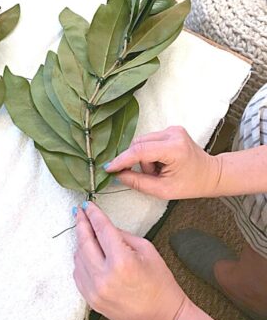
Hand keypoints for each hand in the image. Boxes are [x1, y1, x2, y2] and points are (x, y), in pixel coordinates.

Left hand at [73, 202, 186, 319]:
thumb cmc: (161, 285)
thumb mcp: (147, 250)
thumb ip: (123, 235)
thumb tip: (104, 226)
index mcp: (122, 262)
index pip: (102, 230)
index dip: (94, 214)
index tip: (88, 205)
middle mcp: (104, 277)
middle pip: (85, 242)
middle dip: (81, 223)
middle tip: (80, 211)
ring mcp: (95, 291)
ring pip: (78, 257)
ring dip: (81, 241)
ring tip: (85, 230)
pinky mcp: (91, 300)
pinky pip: (78, 273)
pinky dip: (81, 259)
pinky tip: (87, 251)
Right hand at [105, 126, 221, 199]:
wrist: (211, 174)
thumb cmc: (191, 185)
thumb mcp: (163, 190)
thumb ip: (138, 182)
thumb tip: (118, 175)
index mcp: (174, 148)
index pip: (140, 151)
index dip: (122, 160)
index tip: (108, 168)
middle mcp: (172, 133)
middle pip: (139, 145)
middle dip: (139, 162)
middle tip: (151, 176)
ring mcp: (172, 129)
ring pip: (142, 142)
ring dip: (145, 158)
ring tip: (159, 171)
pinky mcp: (171, 129)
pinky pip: (149, 141)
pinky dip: (150, 154)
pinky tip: (162, 163)